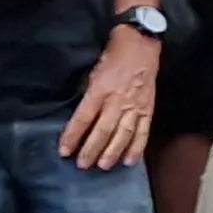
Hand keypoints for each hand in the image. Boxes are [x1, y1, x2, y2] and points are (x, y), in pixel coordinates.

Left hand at [59, 31, 158, 169]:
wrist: (141, 46)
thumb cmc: (113, 57)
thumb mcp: (93, 72)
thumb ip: (88, 95)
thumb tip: (81, 118)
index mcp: (100, 90)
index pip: (83, 118)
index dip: (73, 136)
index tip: (64, 151)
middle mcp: (117, 101)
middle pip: (102, 131)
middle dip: (91, 150)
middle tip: (82, 165)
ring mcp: (135, 107)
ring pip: (123, 135)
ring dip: (112, 152)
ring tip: (103, 166)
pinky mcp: (148, 109)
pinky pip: (143, 132)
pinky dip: (137, 148)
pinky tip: (130, 160)